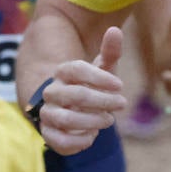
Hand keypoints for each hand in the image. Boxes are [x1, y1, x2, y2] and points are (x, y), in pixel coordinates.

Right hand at [39, 27, 127, 155]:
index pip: (77, 69)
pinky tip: (92, 136)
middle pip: (76, 95)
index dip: (100, 77)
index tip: (120, 85)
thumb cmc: (92, 87)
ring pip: (66, 119)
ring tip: (108, 120)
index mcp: (63, 72)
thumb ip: (110, 52)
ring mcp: (48, 113)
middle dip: (103, 101)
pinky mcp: (48, 134)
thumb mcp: (103, 70)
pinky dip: (79, 141)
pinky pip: (59, 141)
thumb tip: (115, 30)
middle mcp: (52, 92)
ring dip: (92, 122)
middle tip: (122, 103)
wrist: (73, 110)